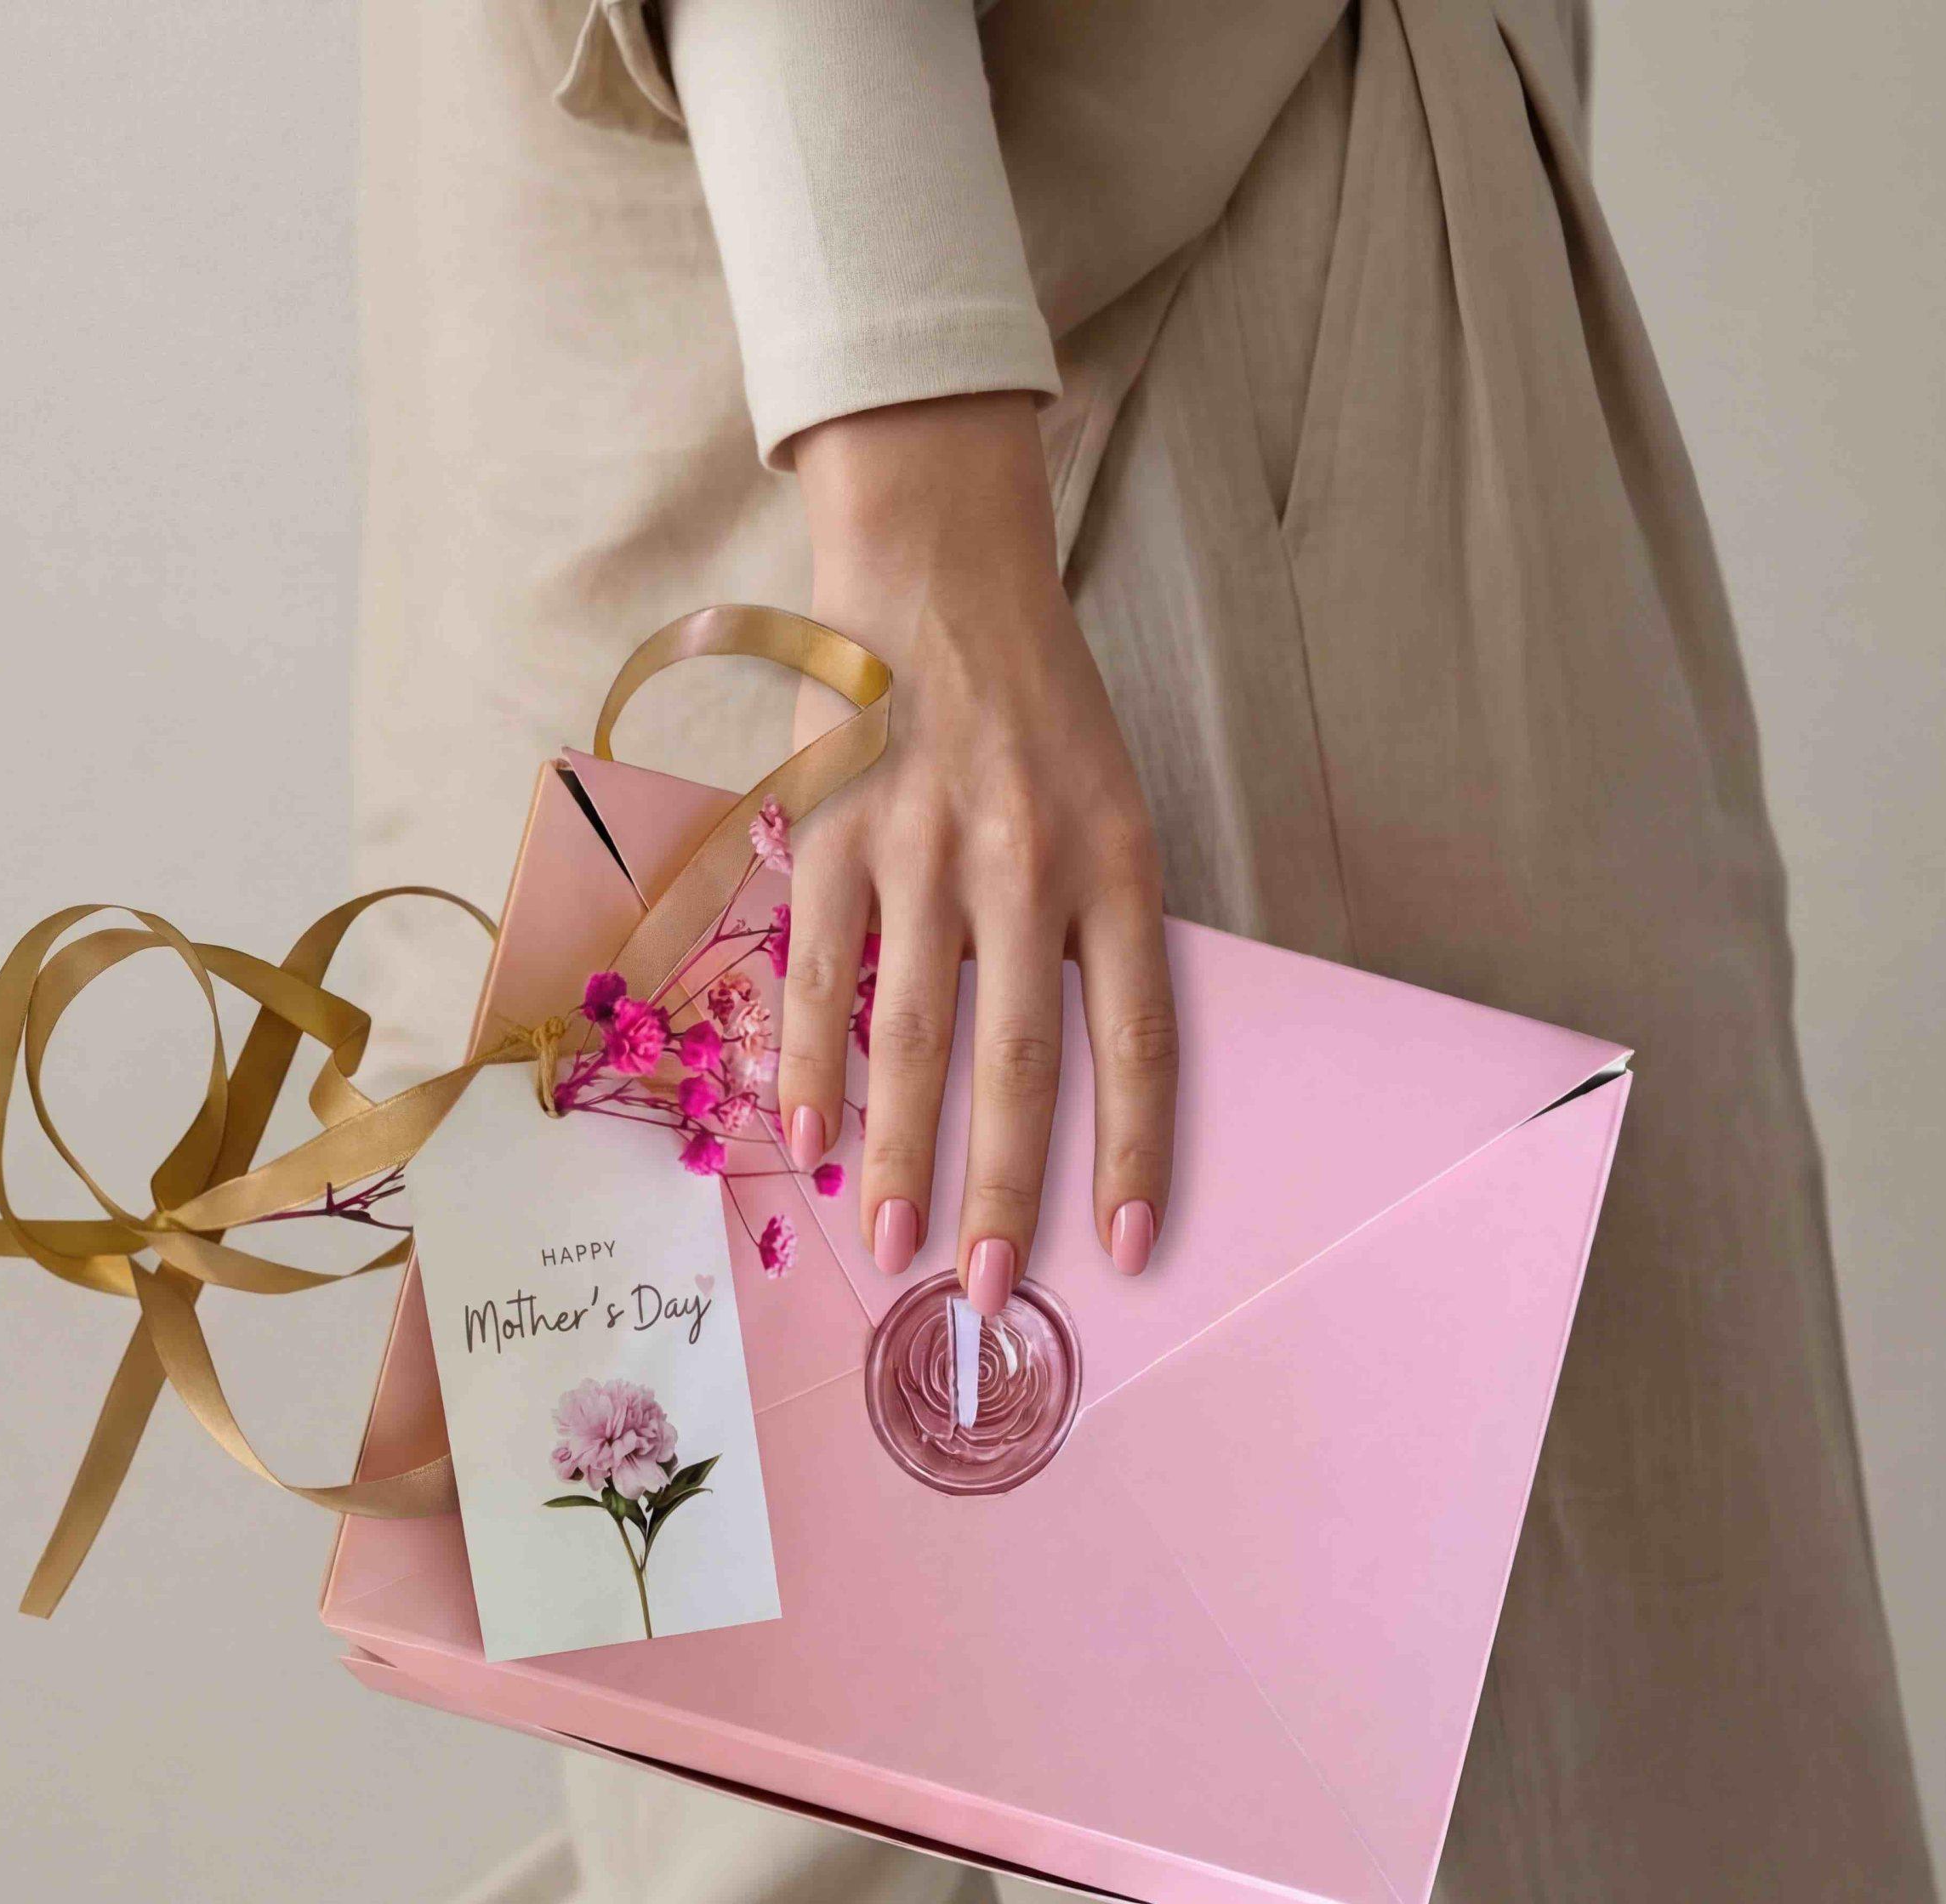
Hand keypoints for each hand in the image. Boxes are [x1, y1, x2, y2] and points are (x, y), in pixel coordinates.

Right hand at [779, 393, 1175, 1308]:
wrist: (938, 568)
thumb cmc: (1038, 702)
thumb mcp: (1111, 802)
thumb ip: (1092, 926)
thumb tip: (1058, 1078)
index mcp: (1116, 860)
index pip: (1136, 1037)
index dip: (1134, 1153)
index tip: (1130, 1248)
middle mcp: (1025, 864)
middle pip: (1020, 1061)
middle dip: (1006, 1191)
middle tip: (989, 1293)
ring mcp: (921, 850)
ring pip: (912, 1035)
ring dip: (901, 1155)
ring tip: (894, 1247)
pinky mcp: (834, 833)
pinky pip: (820, 973)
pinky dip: (813, 1061)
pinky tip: (809, 1136)